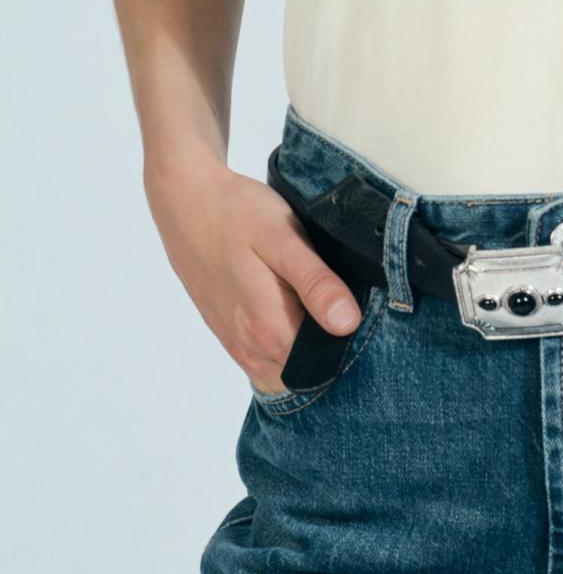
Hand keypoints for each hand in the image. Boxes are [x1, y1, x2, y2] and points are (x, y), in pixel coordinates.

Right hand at [145, 154, 364, 395]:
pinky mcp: (227, 334)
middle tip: (346, 303)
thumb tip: (348, 324)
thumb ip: (316, 284)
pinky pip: (265, 360)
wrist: (186, 201)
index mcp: (270, 329)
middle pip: (308, 372)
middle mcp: (251, 349)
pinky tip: (296, 309)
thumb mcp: (284, 239)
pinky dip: (285, 347)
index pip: (329, 362)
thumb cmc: (238, 214)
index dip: (352, 342)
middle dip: (333, 349)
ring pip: (286, 370)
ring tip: (322, 302)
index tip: (365, 313)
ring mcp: (236, 344)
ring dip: (308, 349)